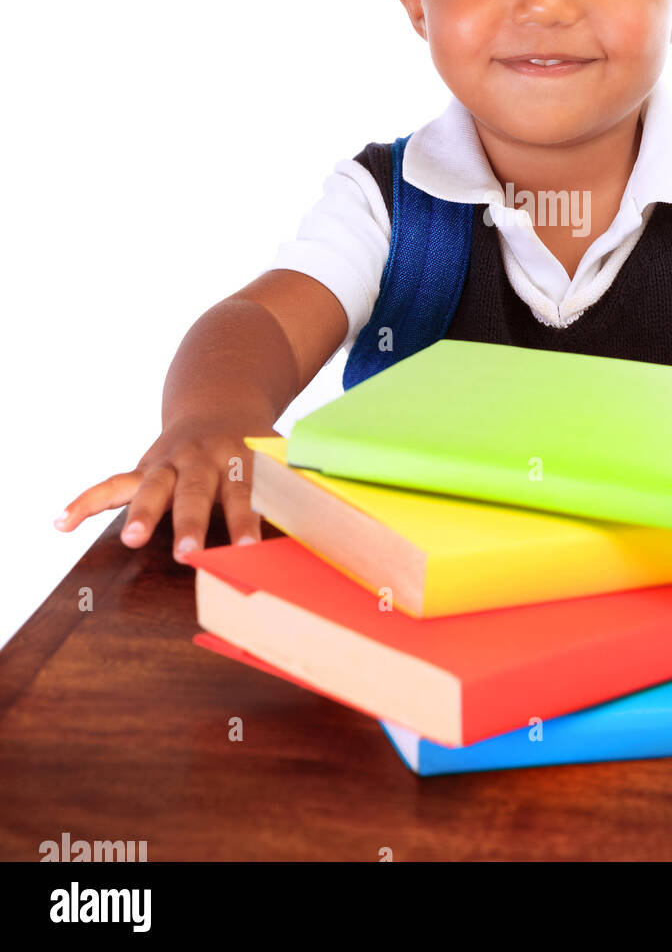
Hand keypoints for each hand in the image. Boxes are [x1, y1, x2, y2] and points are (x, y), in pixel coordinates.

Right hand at [55, 417, 277, 563]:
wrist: (222, 400)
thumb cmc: (256, 447)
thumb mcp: (278, 459)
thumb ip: (293, 491)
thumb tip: (328, 529)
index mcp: (240, 455)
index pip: (244, 492)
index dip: (246, 520)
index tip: (249, 549)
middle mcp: (202, 457)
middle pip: (194, 491)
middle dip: (188, 523)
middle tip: (187, 554)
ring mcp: (169, 461)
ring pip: (151, 486)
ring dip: (139, 513)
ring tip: (128, 539)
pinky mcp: (144, 467)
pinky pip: (111, 484)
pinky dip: (86, 502)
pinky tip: (60, 523)